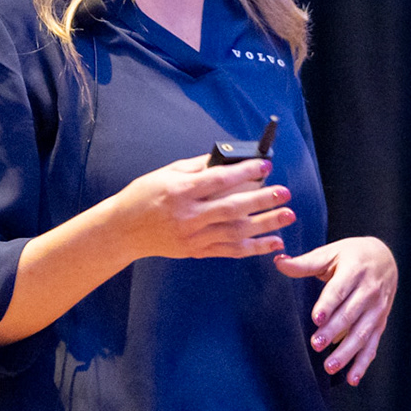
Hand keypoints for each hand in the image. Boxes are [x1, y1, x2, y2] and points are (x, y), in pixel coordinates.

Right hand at [112, 155, 294, 260]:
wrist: (123, 230)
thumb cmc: (144, 196)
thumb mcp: (167, 173)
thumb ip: (198, 166)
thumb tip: (230, 159)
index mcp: (180, 191)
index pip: (218, 180)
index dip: (244, 172)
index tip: (266, 165)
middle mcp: (188, 216)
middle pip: (232, 208)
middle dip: (262, 200)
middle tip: (285, 192)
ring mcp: (193, 237)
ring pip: (235, 232)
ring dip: (265, 224)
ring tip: (288, 216)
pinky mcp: (196, 251)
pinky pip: (230, 250)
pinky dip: (254, 248)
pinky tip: (274, 242)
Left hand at [275, 237, 396, 385]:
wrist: (386, 257)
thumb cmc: (351, 255)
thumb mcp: (330, 253)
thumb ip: (305, 262)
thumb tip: (278, 261)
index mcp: (355, 270)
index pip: (340, 290)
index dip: (328, 304)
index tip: (316, 318)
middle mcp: (369, 291)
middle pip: (350, 314)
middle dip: (334, 330)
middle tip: (316, 344)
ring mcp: (377, 309)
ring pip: (362, 333)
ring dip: (347, 352)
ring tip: (329, 366)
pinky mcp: (380, 323)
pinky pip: (372, 345)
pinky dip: (363, 363)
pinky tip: (352, 379)